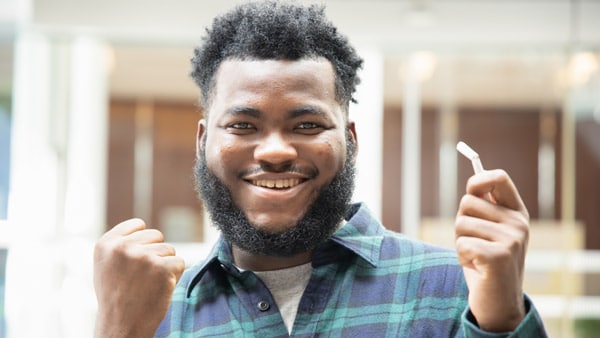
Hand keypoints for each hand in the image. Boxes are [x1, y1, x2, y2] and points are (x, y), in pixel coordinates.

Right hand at [93, 219, 184, 337]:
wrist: (121, 327)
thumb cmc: (116, 298)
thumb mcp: (106, 265)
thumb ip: (120, 244)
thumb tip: (142, 226)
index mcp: (106, 244)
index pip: (138, 224)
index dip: (143, 242)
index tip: (136, 260)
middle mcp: (123, 247)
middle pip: (156, 236)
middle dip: (155, 253)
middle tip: (143, 277)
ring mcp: (143, 257)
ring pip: (169, 249)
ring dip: (165, 266)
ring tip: (148, 284)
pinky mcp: (162, 268)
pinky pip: (179, 262)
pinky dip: (174, 276)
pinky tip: (159, 289)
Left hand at [455, 169, 528, 331]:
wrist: (498, 303)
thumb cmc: (486, 263)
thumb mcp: (490, 231)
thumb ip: (485, 208)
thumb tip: (474, 182)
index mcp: (517, 213)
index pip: (499, 178)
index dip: (477, 180)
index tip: (470, 191)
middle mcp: (518, 224)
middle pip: (468, 202)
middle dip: (461, 223)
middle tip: (474, 243)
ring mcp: (511, 240)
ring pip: (461, 223)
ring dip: (461, 242)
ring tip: (476, 257)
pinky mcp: (498, 257)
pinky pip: (461, 244)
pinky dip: (461, 257)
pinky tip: (477, 268)